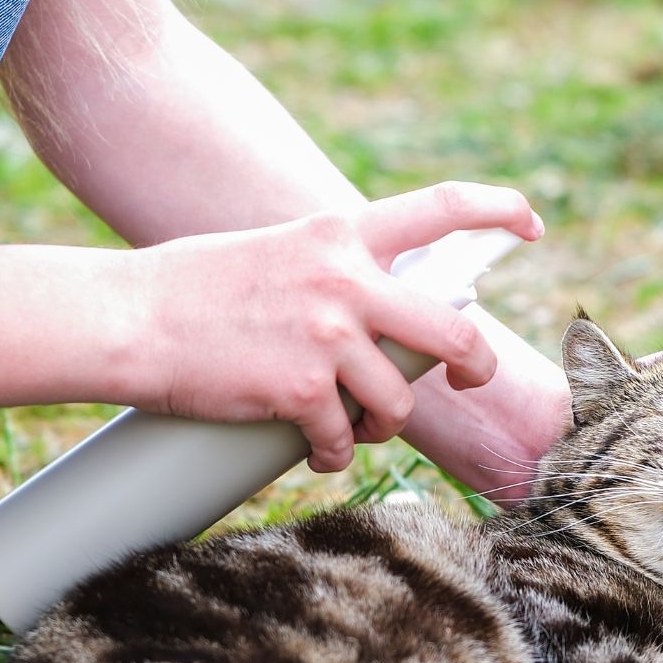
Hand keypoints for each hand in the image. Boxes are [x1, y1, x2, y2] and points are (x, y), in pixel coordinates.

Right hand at [123, 182, 543, 471]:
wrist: (130, 320)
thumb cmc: (191, 290)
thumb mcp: (277, 254)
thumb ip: (330, 273)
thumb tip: (374, 315)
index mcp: (339, 235)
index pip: (440, 207)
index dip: (498, 210)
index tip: (531, 223)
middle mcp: (346, 281)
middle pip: (453, 333)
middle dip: (474, 366)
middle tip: (470, 378)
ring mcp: (327, 338)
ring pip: (397, 403)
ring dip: (382, 426)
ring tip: (350, 428)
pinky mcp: (302, 392)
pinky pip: (345, 441)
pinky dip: (333, 455)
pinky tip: (315, 453)